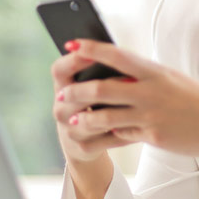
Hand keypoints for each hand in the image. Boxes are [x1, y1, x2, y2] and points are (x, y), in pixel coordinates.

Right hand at [51, 45, 132, 164]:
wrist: (87, 139)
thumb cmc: (95, 102)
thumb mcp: (91, 83)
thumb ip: (98, 69)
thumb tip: (116, 50)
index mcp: (62, 86)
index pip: (59, 69)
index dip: (74, 60)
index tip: (95, 53)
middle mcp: (60, 107)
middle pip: (73, 95)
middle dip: (97, 88)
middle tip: (126, 82)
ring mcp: (69, 129)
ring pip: (89, 120)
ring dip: (112, 113)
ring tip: (134, 105)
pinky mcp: (82, 147)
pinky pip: (104, 140)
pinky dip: (123, 133)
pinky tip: (139, 126)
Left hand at [53, 40, 198, 198]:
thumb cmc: (194, 99)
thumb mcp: (169, 80)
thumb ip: (142, 78)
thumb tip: (112, 78)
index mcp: (154, 70)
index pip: (116, 55)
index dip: (91, 48)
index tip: (70, 44)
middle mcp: (151, 90)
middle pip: (103, 87)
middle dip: (77, 91)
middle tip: (61, 94)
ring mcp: (152, 113)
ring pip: (106, 114)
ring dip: (84, 117)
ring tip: (70, 119)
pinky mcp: (154, 135)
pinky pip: (122, 133)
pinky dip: (106, 133)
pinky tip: (94, 134)